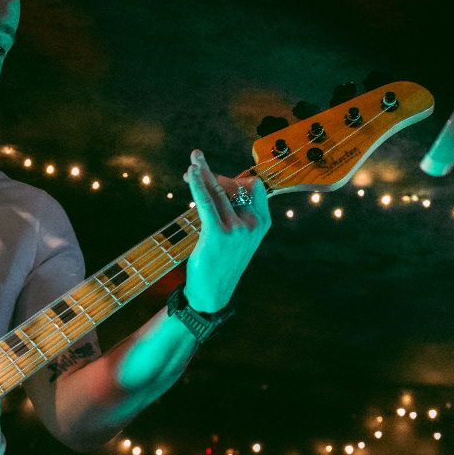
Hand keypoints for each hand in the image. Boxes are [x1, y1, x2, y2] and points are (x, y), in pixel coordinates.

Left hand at [181, 150, 270, 314]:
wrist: (212, 293)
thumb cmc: (221, 262)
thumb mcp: (238, 237)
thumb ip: (237, 213)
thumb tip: (220, 184)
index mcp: (263, 222)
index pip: (253, 186)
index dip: (233, 177)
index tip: (214, 177)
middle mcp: (253, 224)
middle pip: (234, 185)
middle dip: (213, 174)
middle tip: (195, 164)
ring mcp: (237, 229)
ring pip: (218, 190)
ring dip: (202, 173)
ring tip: (192, 161)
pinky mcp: (219, 233)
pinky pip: (207, 201)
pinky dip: (198, 184)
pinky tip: (190, 174)